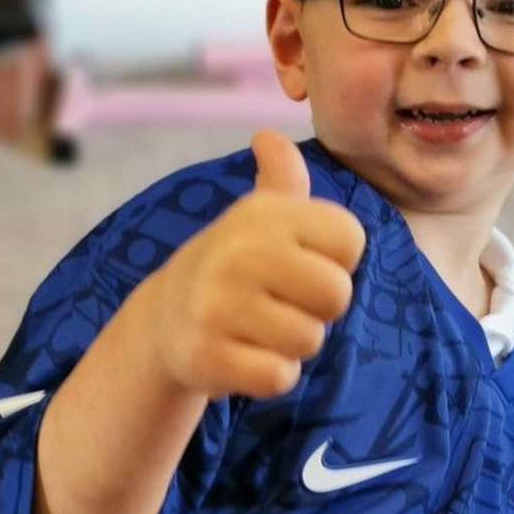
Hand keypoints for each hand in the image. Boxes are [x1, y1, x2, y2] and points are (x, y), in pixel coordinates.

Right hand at [149, 129, 365, 399]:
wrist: (164, 320)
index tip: (301, 265)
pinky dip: (271, 376)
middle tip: (282, 305)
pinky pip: (278, 376)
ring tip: (259, 329)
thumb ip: (282, 178)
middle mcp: (239, 252)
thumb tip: (268, 136)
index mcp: (262, 214)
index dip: (336, 262)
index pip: (349, 240)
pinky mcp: (206, 355)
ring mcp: (218, 305)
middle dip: (318, 310)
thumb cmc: (233, 267)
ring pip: (309, 340)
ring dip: (293, 345)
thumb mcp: (257, 217)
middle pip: (337, 295)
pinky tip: (245, 357)